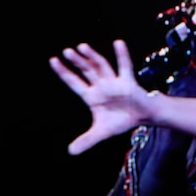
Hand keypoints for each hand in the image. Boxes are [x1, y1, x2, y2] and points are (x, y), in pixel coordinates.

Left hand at [49, 39, 149, 154]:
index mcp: (91, 96)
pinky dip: (122, 56)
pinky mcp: (128, 82)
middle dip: (77, 62)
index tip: (53, 60)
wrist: (142, 117)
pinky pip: (124, 67)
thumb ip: (86, 141)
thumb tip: (70, 152)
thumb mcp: (101, 132)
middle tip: (66, 51)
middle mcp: (101, 86)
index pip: (74, 82)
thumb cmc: (121, 120)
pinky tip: (118, 43)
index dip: (64, 72)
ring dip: (93, 57)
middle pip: (86, 71)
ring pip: (101, 66)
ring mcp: (114, 82)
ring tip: (82, 47)